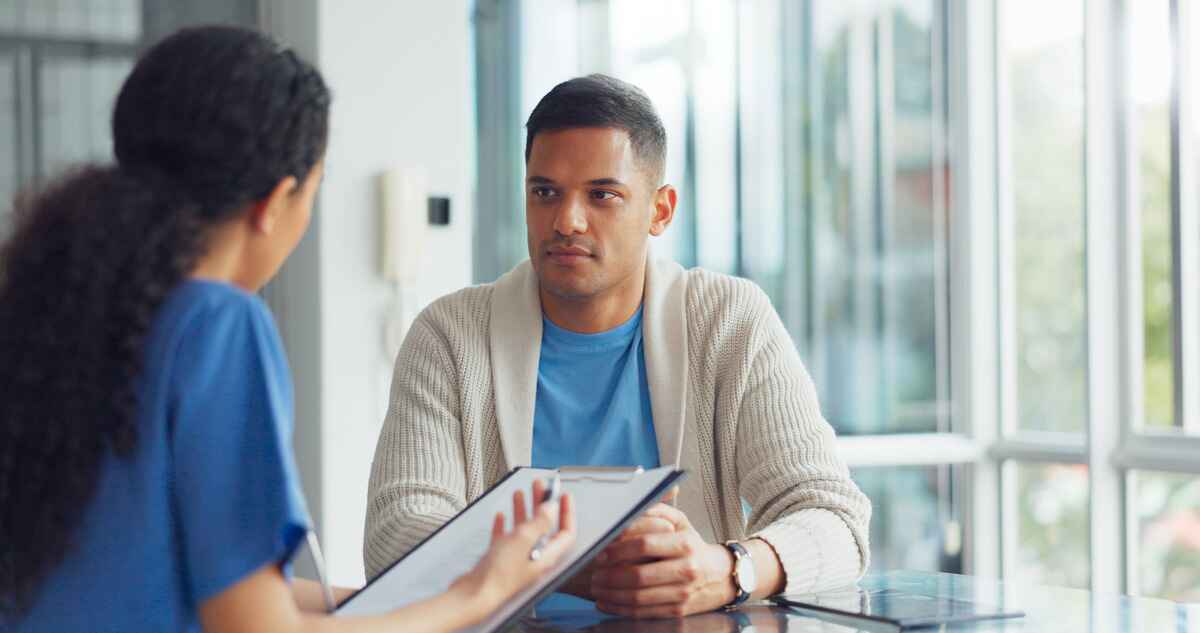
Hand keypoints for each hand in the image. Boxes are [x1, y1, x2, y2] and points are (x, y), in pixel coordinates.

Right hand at [450, 480, 575, 621]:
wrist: (474, 595)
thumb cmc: (499, 575)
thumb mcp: (524, 539)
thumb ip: (541, 521)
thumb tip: (552, 507)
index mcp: (546, 556)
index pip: (565, 532)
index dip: (567, 512)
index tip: (564, 496)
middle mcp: (533, 559)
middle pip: (544, 527)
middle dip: (542, 505)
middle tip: (540, 487)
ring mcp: (516, 560)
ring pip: (524, 531)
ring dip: (523, 511)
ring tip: (521, 494)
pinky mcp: (498, 561)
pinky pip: (505, 540)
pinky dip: (504, 526)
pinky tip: (501, 517)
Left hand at [590, 503, 736, 617]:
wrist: (721, 575)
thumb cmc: (693, 547)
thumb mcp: (681, 522)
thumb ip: (656, 511)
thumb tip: (630, 507)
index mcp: (685, 544)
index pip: (645, 545)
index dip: (618, 550)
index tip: (601, 553)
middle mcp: (686, 569)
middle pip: (639, 575)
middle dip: (610, 576)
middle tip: (594, 573)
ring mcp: (683, 593)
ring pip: (639, 597)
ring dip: (612, 594)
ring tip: (597, 588)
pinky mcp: (678, 610)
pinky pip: (644, 612)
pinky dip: (621, 609)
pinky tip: (607, 603)